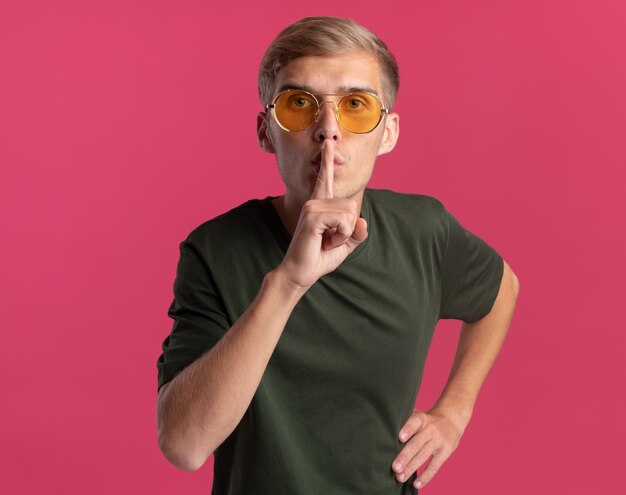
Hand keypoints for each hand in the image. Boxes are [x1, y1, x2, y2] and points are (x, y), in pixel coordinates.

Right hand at [277, 140, 367, 288]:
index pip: (326, 179)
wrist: (301, 273)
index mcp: (320, 205)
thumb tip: (362, 221)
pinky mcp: (312, 216)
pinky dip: (341, 235)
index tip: (327, 144)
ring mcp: (312, 207)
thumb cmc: (320, 257)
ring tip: (327, 241)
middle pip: (351, 205)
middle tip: (330, 240)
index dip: (327, 161)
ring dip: (344, 233)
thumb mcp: (345, 244)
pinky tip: (326, 242)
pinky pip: (343, 220)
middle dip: (348, 228)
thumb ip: (357, 232)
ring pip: (349, 213)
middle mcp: (315, 201)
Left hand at [392, 408, 468, 489]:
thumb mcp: (419, 415)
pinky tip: (416, 484)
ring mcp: (439, 441)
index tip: (400, 438)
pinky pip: (435, 466)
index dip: (408, 429)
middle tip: (395, 468)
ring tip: (400, 477)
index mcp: (422, 419)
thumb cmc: (427, 420)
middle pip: (416, 444)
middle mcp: (430, 430)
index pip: (415, 422)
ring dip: (411, 468)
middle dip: (405, 456)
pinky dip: (426, 476)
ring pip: (423, 456)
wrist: (452, 419)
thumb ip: (405, 420)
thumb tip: (384, 428)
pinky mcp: (445, 452)